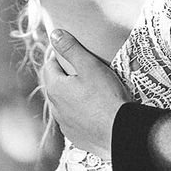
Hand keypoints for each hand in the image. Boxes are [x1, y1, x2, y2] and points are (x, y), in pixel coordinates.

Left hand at [42, 29, 130, 158]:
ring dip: (72, 95)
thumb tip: (55, 34)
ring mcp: (65, 124)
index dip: (60, 57)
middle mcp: (55, 108)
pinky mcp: (76, 136)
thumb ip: (71, 49)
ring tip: (92, 90)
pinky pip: (74, 120)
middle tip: (85, 70)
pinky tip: (95, 110)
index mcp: (55, 88)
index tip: (75, 55)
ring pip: (64, 103)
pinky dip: (80, 113)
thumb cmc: (106, 96)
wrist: (121, 131)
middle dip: (66, 76)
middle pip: (55, 85)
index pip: (49, 66)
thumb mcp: (90, 66)